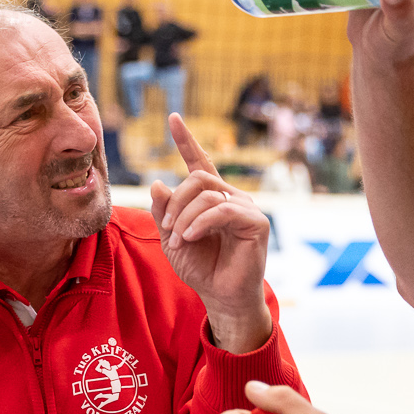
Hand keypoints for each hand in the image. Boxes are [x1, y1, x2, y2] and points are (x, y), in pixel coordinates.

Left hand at [146, 114, 272, 353]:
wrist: (220, 295)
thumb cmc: (200, 267)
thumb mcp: (171, 238)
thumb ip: (163, 211)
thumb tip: (157, 182)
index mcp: (211, 197)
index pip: (199, 162)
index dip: (186, 140)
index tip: (172, 118)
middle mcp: (231, 197)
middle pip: (197, 179)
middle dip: (175, 202)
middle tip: (167, 227)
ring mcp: (246, 207)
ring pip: (207, 194)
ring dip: (185, 217)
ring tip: (179, 240)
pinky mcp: (256, 222)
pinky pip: (223, 210)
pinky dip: (201, 222)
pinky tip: (191, 237)